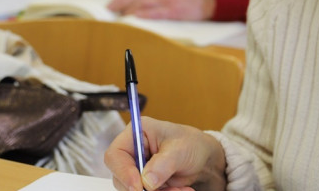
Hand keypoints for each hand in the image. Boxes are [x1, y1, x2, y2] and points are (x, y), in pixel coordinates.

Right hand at [105, 117, 226, 190]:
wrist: (204, 159)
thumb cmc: (192, 144)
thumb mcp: (181, 150)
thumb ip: (162, 164)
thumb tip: (146, 181)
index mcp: (136, 134)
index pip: (115, 155)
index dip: (123, 172)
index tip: (138, 186)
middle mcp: (132, 152)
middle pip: (120, 177)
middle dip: (143, 188)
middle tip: (167, 190)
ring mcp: (137, 169)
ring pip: (133, 189)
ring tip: (180, 189)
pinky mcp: (144, 183)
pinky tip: (180, 190)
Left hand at [108, 0, 215, 20]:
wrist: (210, 1)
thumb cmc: (191, 0)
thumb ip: (158, 0)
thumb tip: (141, 8)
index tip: (111, 5)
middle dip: (120, 4)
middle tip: (108, 11)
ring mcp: (167, 1)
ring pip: (143, 4)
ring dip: (129, 10)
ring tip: (117, 17)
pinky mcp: (174, 10)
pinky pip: (156, 12)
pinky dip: (145, 14)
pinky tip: (136, 17)